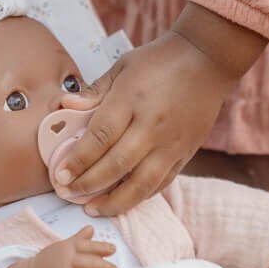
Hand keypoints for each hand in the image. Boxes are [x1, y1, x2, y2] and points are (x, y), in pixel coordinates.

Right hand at [0, 227, 116, 267]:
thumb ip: (78, 240)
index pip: (88, 246)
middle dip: (106, 267)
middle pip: (91, 263)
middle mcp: (66, 262)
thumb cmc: (49, 263)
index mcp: (67, 248)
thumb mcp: (61, 248)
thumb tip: (91, 228)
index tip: (113, 249)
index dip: (102, 247)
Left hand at [53, 4, 266, 216]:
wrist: (207, 59)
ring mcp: (171, 143)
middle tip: (67, 192)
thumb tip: (64, 106)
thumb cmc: (160, 61)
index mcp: (131, 101)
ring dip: (114, 201)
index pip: (99, 138)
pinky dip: (141, 195)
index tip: (61, 174)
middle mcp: (151, 126)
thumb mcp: (122, 67)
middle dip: (88, 184)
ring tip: (93, 208)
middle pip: (116, 165)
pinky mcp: (186, 152)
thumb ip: (94, 91)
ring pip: (141, 184)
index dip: (78, 160)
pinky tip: (123, 200)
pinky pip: (162, 182)